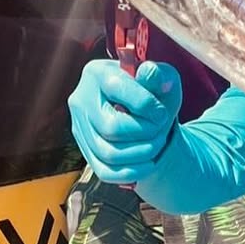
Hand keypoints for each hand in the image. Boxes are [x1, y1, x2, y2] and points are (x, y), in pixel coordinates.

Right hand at [68, 60, 182, 185]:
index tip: (162, 112)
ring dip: (142, 153)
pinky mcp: (85, 151)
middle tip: (161, 129)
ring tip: (157, 144)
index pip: (116, 89)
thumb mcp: (164, 80)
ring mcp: (79, 127)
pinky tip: (149, 163)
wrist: (148, 117)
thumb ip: (160, 75)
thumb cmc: (156, 94)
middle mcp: (81, 99)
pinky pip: (105, 171)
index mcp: (97, 72)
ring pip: (108, 153)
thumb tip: (149, 72)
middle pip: (111, 127)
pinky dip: (132, 171)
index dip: (146, 105)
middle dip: (145, 132)